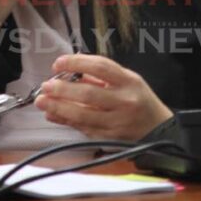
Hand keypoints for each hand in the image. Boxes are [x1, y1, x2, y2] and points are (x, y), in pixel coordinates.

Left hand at [34, 54, 172, 140]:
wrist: (157, 128)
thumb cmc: (139, 100)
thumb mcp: (127, 80)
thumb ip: (100, 76)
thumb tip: (70, 73)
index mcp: (129, 81)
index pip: (100, 67)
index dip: (77, 63)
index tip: (58, 63)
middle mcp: (124, 101)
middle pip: (89, 94)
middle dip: (63, 90)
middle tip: (46, 85)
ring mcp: (116, 121)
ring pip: (83, 115)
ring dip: (59, 108)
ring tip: (43, 101)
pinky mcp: (109, 137)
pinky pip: (83, 128)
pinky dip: (66, 121)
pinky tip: (53, 114)